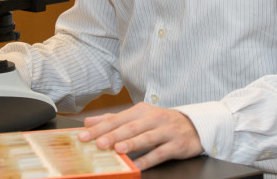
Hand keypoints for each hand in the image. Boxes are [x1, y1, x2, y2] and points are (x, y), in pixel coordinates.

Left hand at [78, 102, 202, 170]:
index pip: (117, 118)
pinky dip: (149, 159)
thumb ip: (114, 119)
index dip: (100, 126)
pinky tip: (138, 165)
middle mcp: (153, 118)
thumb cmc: (160, 122)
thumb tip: (89, 121)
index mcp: (141, 110)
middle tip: (98, 143)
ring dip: (131, 143)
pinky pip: (161, 153)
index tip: (83, 135)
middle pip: (130, 127)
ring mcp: (166, 131)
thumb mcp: (139, 117)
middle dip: (113, 135)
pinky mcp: (177, 144)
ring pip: (146, 137)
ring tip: (117, 149)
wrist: (194, 125)